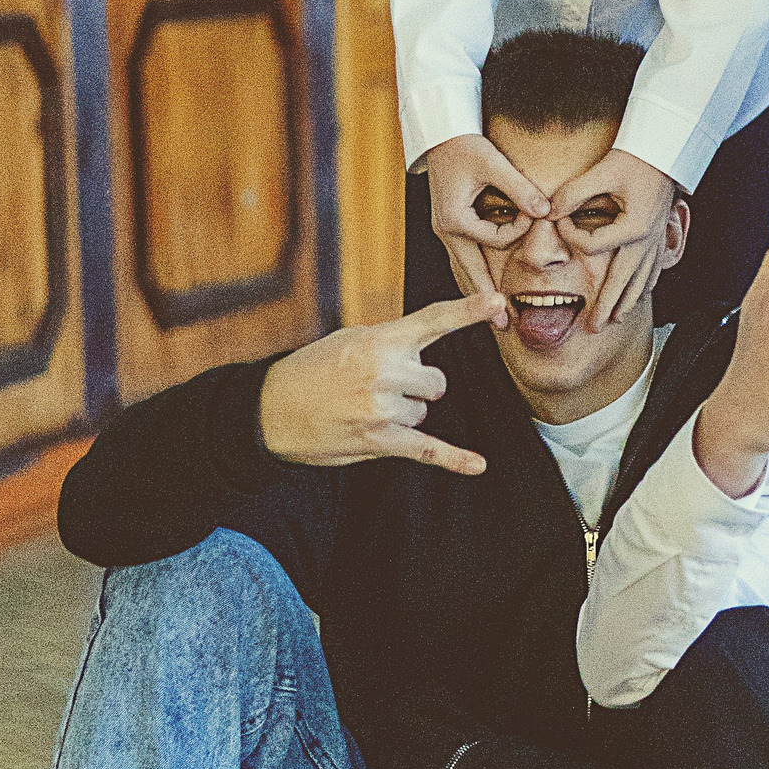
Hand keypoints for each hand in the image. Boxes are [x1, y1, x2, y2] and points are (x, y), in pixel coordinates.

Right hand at [258, 295, 500, 474]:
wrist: (270, 410)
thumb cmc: (312, 371)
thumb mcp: (349, 340)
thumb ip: (390, 342)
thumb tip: (423, 352)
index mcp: (380, 339)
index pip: (433, 320)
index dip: (469, 311)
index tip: (498, 303)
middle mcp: (386, 371)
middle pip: (436, 382)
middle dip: (416, 387)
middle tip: (378, 388)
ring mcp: (383, 407)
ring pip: (424, 413)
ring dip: (403, 414)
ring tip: (365, 409)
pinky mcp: (380, 441)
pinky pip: (427, 450)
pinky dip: (454, 460)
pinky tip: (477, 465)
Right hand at [423, 132, 551, 301]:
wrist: (440, 134)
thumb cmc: (465, 145)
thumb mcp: (494, 164)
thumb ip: (520, 189)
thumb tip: (546, 212)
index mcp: (455, 219)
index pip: (493, 240)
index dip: (517, 230)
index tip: (533, 214)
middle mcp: (446, 229)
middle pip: (468, 272)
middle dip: (485, 300)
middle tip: (502, 326)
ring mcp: (445, 229)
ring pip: (464, 268)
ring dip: (479, 290)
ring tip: (494, 315)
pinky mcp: (449, 224)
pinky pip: (463, 257)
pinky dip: (474, 273)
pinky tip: (484, 286)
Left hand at [550, 149, 677, 328]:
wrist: (665, 149)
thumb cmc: (635, 159)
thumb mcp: (601, 172)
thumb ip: (573, 193)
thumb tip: (548, 211)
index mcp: (632, 227)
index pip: (593, 245)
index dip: (571, 237)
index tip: (559, 224)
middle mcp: (646, 239)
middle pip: (623, 281)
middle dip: (607, 305)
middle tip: (594, 328)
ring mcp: (656, 239)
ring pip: (642, 279)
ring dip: (628, 301)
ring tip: (617, 318)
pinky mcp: (660, 234)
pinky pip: (654, 267)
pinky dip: (647, 284)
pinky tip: (642, 293)